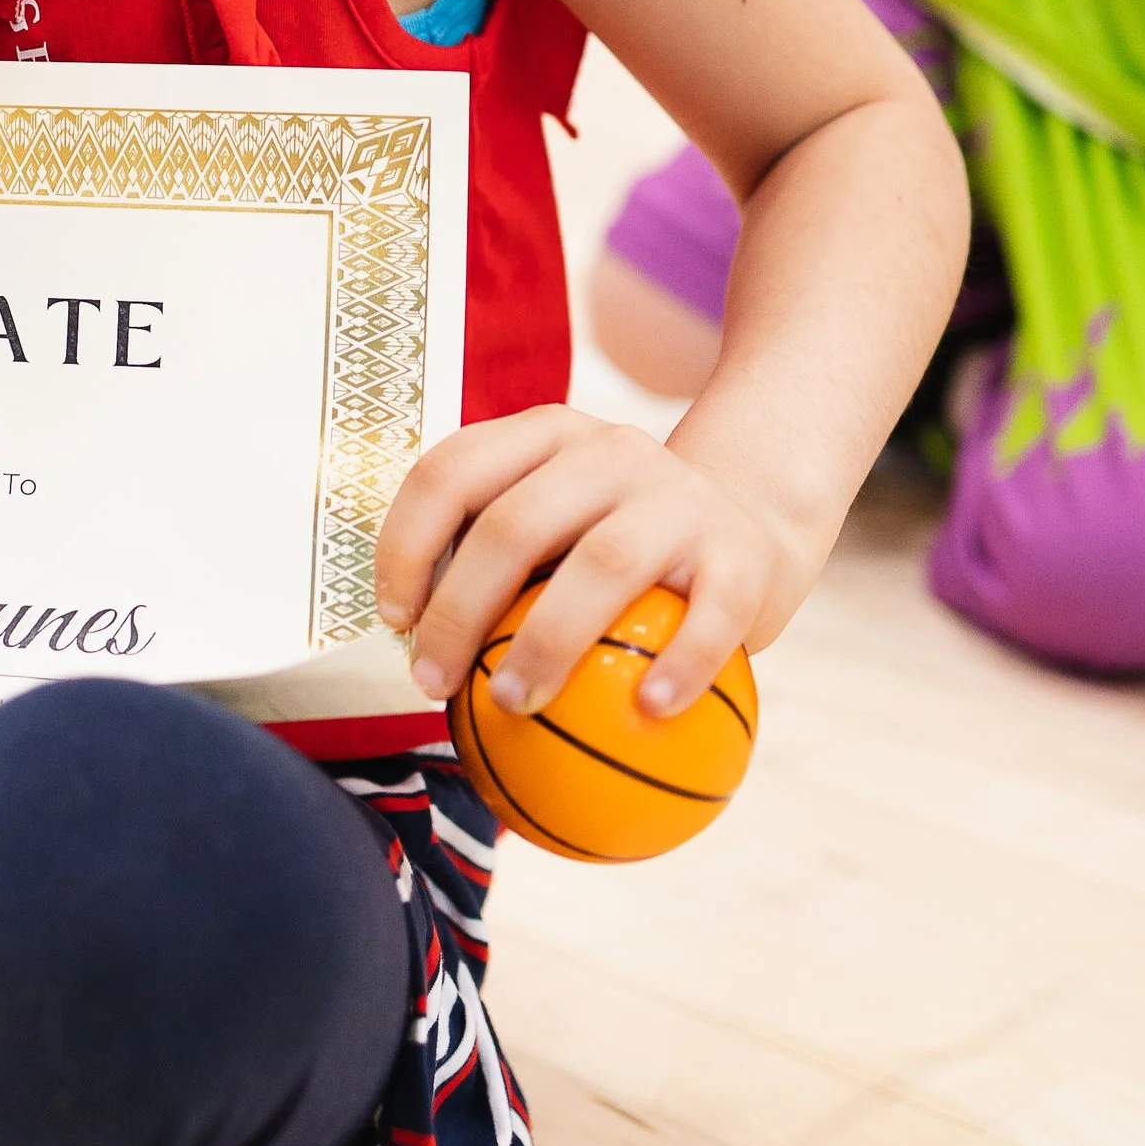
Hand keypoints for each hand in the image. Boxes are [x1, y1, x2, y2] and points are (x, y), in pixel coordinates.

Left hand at [375, 406, 799, 724]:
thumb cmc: (617, 546)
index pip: (451, 469)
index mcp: (547, 434)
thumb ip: (490, 563)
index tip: (393, 620)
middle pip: (513, 524)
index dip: (405, 542)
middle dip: (457, 611)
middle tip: (432, 684)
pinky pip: (710, 615)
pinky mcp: (742, 552)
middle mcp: (610, 449)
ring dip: (546, 643)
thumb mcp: (555, 521)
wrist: (751, 526)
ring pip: (602, 563)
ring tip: (511, 705)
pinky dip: (681, 665)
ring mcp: (680, 496)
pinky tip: (648, 711)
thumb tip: (405, 652)